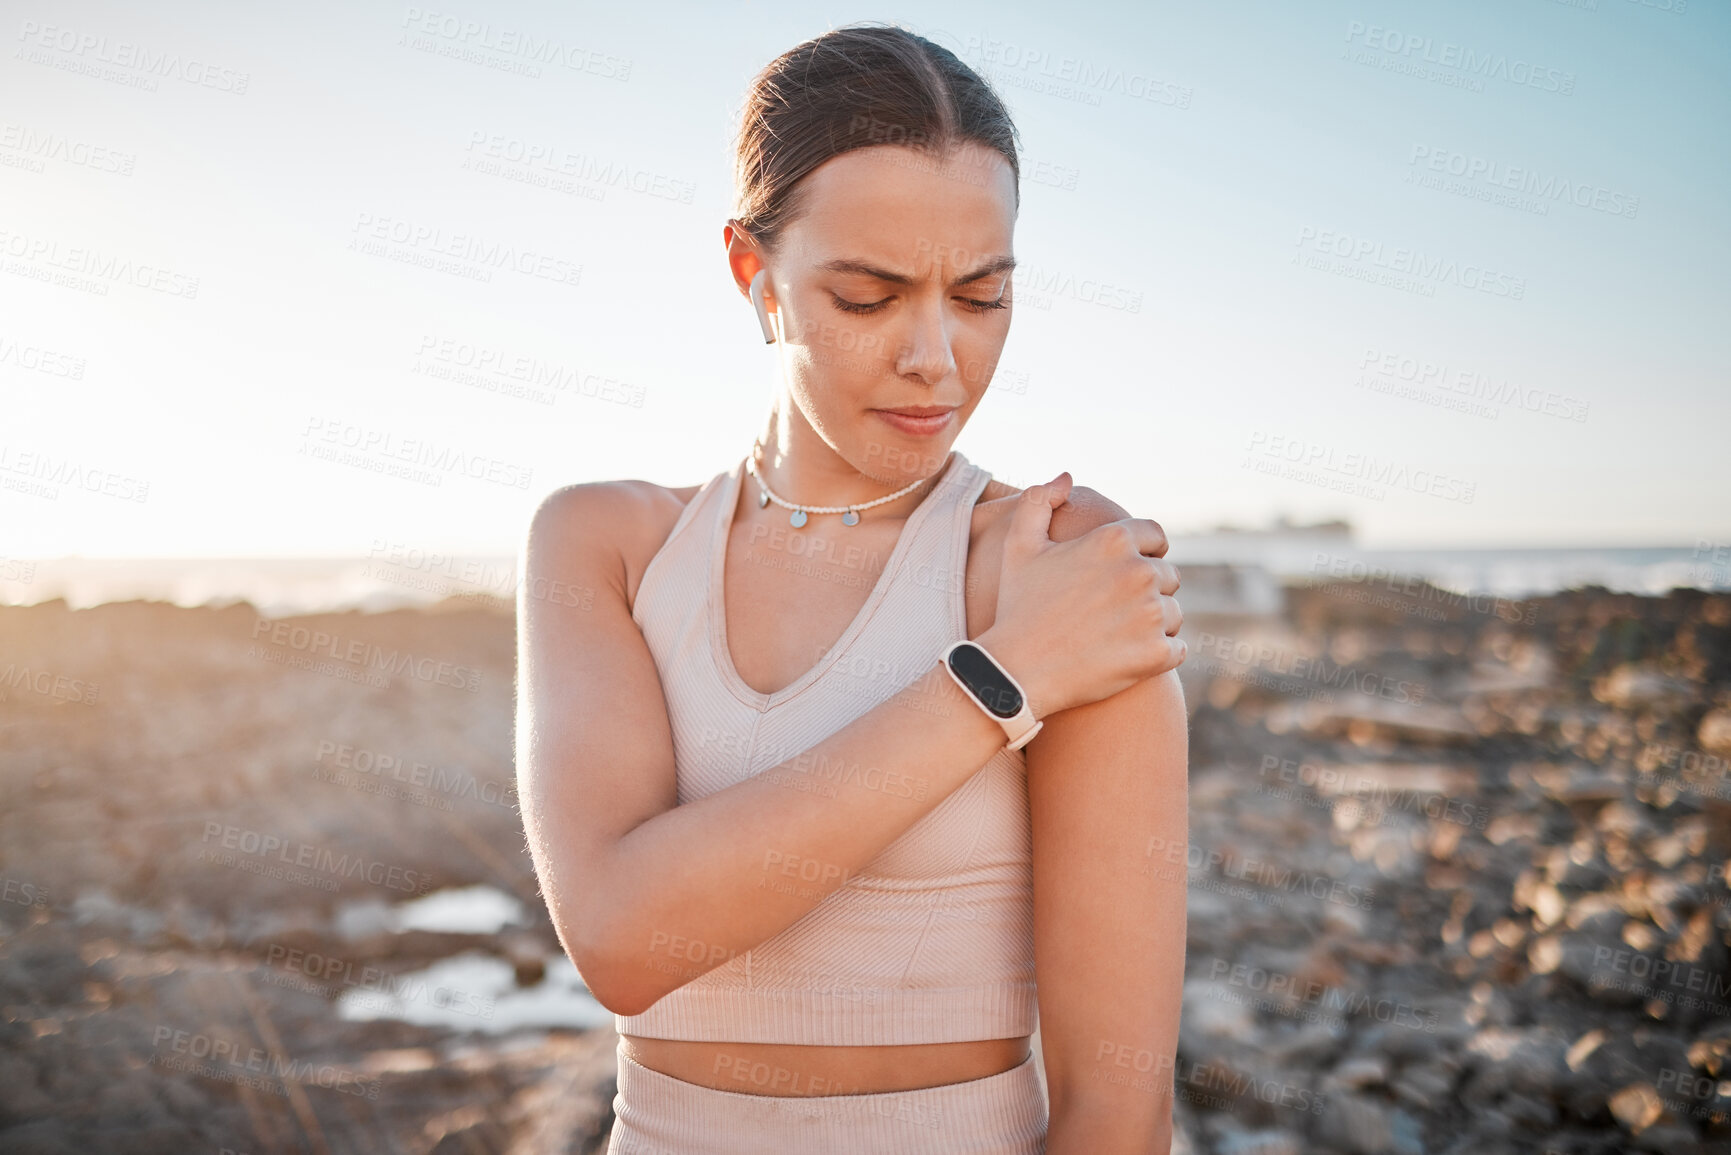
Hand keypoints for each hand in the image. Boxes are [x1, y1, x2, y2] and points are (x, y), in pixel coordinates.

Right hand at [976, 472, 1183, 716]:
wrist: (1015, 672)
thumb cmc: (1017, 607)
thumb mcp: (1019, 546)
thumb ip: (1038, 500)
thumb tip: (1067, 477)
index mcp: (1113, 541)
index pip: (1156, 537)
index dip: (1144, 553)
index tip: (1124, 574)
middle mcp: (1138, 572)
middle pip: (1168, 576)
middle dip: (1147, 591)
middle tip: (1113, 611)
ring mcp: (1151, 614)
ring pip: (1174, 613)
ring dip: (1154, 624)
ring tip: (1116, 635)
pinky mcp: (1157, 653)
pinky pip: (1178, 649)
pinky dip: (1159, 654)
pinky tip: (1128, 657)